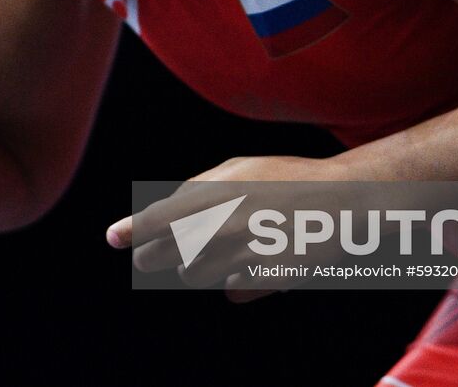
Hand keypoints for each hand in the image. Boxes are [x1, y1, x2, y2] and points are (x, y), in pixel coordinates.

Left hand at [106, 155, 339, 303]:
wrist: (344, 199)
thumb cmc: (287, 180)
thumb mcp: (240, 169)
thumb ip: (199, 190)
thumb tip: (163, 215)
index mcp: (218, 191)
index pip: (160, 217)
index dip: (133, 230)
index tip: (114, 239)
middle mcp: (227, 222)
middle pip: (169, 252)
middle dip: (153, 256)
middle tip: (148, 258)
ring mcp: (247, 252)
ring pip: (195, 274)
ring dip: (196, 267)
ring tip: (219, 249)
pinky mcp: (267, 277)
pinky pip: (231, 288)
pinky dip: (233, 279)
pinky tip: (252, 260)